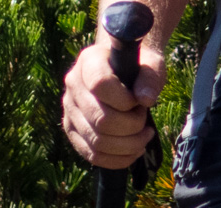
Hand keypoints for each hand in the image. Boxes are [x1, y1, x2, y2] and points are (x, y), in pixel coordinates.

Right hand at [61, 37, 164, 168]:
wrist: (124, 70)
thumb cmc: (139, 65)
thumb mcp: (151, 63)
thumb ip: (150, 78)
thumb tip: (145, 100)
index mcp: (89, 61)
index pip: (100, 84)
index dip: (125, 100)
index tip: (139, 101)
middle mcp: (73, 85)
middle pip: (99, 119)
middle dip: (131, 126)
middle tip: (144, 118)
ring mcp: (69, 110)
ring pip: (97, 141)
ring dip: (128, 145)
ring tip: (144, 134)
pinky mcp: (72, 131)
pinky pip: (92, 155)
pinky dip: (118, 159)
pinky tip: (135, 150)